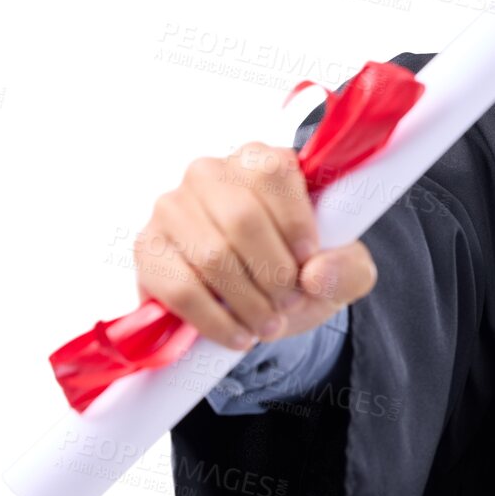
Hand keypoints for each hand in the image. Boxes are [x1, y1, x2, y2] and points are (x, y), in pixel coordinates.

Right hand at [133, 141, 377, 349]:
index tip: (309, 263)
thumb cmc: (301, 269)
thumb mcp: (342, 269)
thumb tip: (315, 273)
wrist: (259, 302)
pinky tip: (239, 335)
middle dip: (274, 272)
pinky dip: (215, 320)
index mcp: (260, 159)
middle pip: (242, 219)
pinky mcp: (147, 248)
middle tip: (290, 302)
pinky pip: (179, 288)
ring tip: (269, 324)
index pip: (273, 174)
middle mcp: (210, 171)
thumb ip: (348, 267)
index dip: (294, 224)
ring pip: (212, 256)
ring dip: (248, 301)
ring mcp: (172, 207)